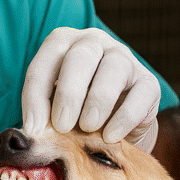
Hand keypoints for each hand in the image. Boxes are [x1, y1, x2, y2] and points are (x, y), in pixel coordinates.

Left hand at [22, 27, 160, 150]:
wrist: (114, 130)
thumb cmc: (74, 115)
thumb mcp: (53, 111)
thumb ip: (41, 116)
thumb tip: (31, 134)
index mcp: (63, 42)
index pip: (46, 59)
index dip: (36, 94)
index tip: (33, 128)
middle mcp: (94, 43)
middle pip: (80, 56)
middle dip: (69, 93)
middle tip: (62, 126)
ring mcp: (124, 58)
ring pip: (113, 68)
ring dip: (98, 100)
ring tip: (88, 127)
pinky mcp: (148, 82)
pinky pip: (140, 93)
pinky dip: (125, 117)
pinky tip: (111, 136)